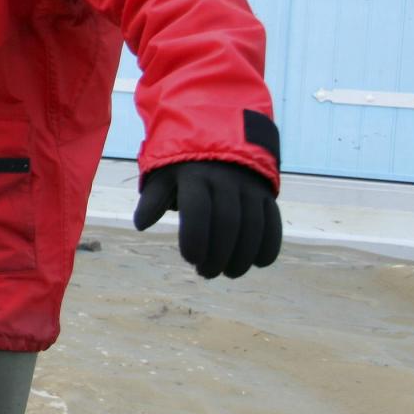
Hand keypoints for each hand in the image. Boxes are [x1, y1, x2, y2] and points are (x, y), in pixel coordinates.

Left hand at [133, 160, 281, 278]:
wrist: (222, 139)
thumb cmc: (184, 167)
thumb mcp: (164, 175)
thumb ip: (153, 199)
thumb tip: (141, 224)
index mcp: (194, 174)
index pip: (197, 208)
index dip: (195, 236)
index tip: (191, 259)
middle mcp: (225, 178)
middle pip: (227, 221)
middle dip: (218, 254)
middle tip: (207, 273)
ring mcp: (249, 186)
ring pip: (252, 225)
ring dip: (243, 256)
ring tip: (230, 273)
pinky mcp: (266, 194)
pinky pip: (272, 221)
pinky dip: (269, 245)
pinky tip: (258, 263)